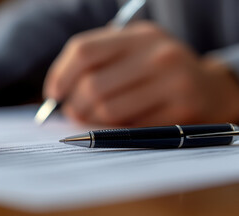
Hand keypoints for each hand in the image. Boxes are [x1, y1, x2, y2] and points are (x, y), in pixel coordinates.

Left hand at [43, 21, 238, 126]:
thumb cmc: (157, 72)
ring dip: (91, 121)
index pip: (84, 51)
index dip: (60, 75)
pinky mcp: (181, 111)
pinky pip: (129, 129)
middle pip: (92, 85)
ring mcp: (172, 83)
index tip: (54, 93)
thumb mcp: (133, 52)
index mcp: (139, 35)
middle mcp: (157, 55)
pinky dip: (115, 132)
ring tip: (92, 119)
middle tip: (74, 111)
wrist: (210, 89)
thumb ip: (98, 63)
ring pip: (107, 110)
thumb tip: (56, 93)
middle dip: (74, 105)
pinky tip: (119, 125)